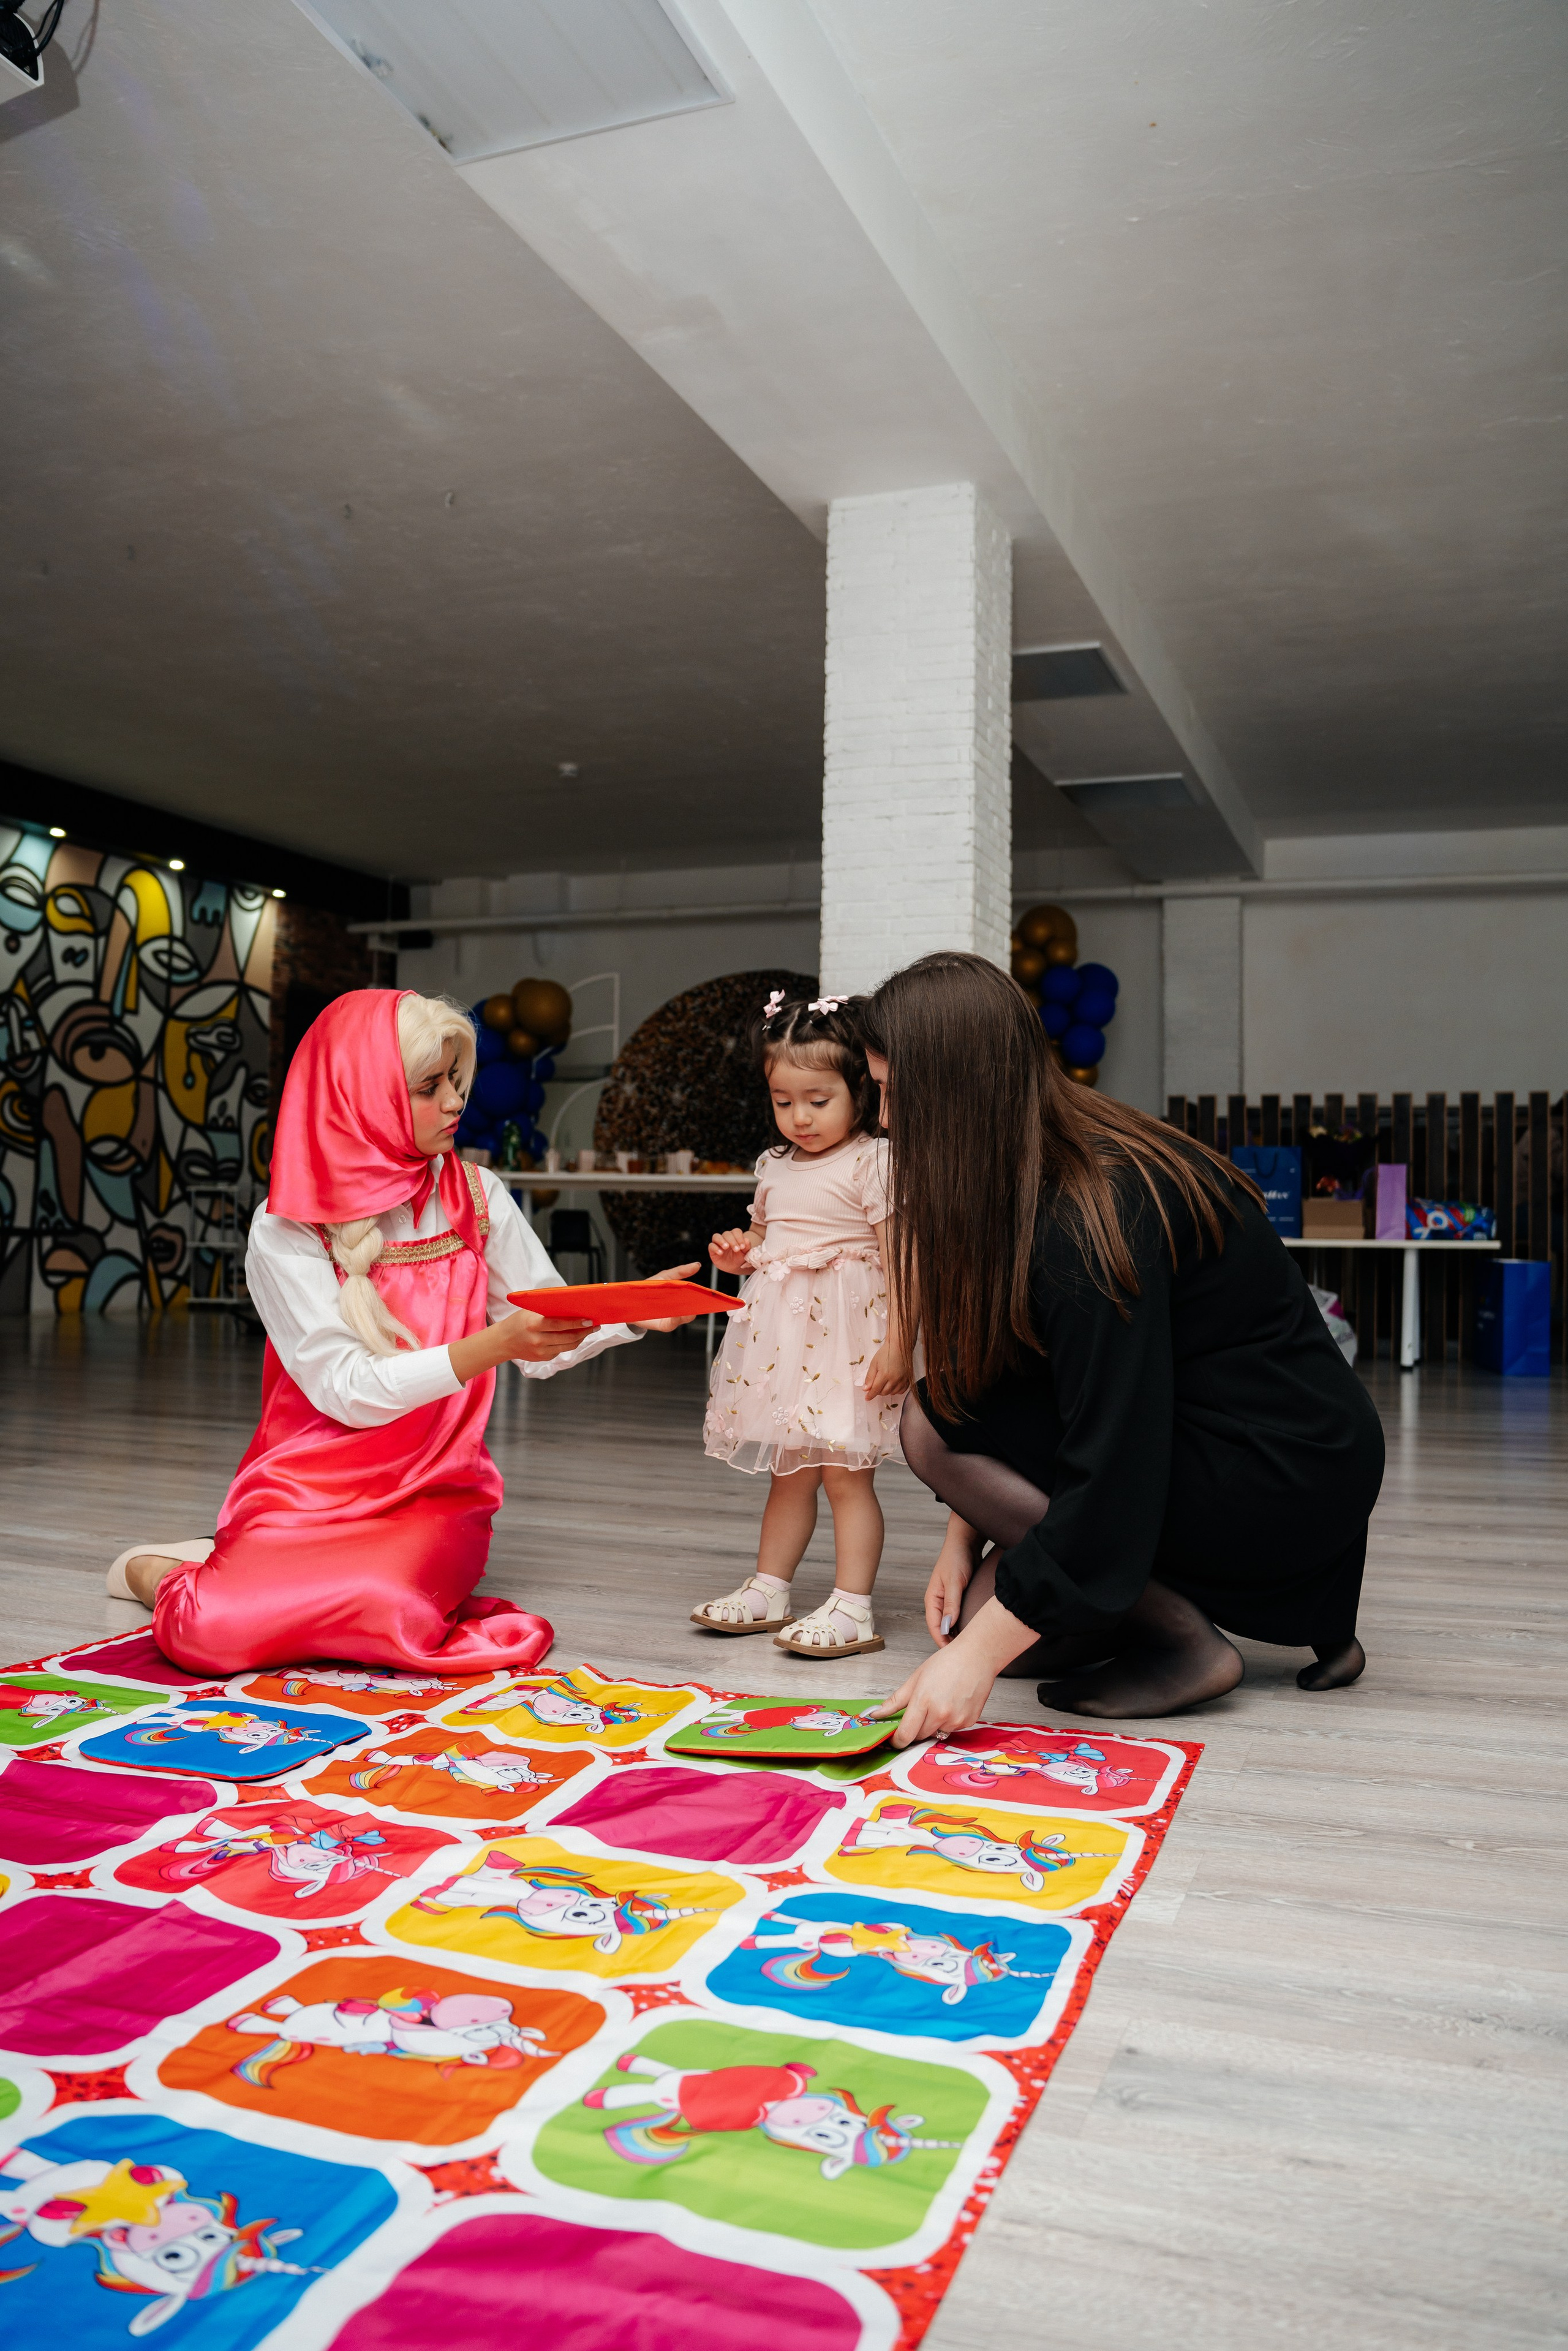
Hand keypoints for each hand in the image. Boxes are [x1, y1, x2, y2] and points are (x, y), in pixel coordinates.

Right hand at [486, 1308, 595, 1363]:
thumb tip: (571, 1305)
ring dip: (581, 1338)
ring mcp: (540, 1351)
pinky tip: (576, 1336)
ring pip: (567, 1346)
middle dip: (584, 1331)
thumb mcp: (530, 1311)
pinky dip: (570, 1343)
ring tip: (589, 1331)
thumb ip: (548, 1309)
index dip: (576, 1323)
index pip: (559, 1325)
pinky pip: (561, 1350)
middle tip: (594, 1325)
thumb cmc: (518, 1321)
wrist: (503, 1341)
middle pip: (567, 1337)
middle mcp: (537, 1340)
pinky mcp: (543, 1358)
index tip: (588, 1320)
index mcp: (533, 1324)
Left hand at [629, 1263, 704, 1332]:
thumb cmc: (648, 1288)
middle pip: (694, 1310)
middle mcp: (678, 1310)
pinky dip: (676, 1319)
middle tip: (701, 1298)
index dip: (704, 1296)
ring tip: (688, 1303)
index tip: (708, 1293)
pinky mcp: (663, 1325)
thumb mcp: (665, 1276)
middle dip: (698, 1304)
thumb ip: (681, 1271)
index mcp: (681, 1298)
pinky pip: (672, 1324)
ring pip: (686, 1317)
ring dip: (689, 1312)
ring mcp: (672, 1318)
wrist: (629, 1300)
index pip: (696, 1299)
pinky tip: (676, 1313)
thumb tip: (697, 1265)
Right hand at [709, 1228, 752, 1274]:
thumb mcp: (745, 1253)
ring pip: (716, 1236)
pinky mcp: (712, 1250)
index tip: (743, 1247)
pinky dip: (715, 1248)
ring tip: (726, 1247)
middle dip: (732, 1241)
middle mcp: (725, 1238)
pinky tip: (720, 1252)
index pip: (736, 1232)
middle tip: (736, 1249)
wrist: (734, 1267)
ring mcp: (718, 1243)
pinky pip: (711, 1246)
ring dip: (721, 1241)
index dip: (739, 1237)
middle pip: (726, 1234)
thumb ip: (747, 1247)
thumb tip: (747, 1240)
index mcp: (735, 1236)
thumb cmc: (740, 1258)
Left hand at [863, 1343, 909, 1401]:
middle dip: (877, 1391)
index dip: (870, 1395)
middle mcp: (894, 1379)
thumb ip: (870, 1377)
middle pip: (884, 1392)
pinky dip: (895, 1390)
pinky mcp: (907, 1379)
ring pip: (892, 1393)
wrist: (899, 1346)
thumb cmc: (886, 1353)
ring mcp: (902, 1380)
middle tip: (875, 1385)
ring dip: (886, 1391)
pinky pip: (901, 1391)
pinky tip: (892, 1385)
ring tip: (883, 1383)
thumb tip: (866, 1388)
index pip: (875, 1390)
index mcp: (884, 1374)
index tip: (867, 1398)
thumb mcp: (874, 1363)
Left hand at [865, 1639, 998, 1748]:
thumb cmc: (947, 1663)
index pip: (906, 1734)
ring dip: (932, 1725)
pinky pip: (952, 1730)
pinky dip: (948, 1722)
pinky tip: (951, 1704)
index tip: (894, 1740)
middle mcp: (940, 1713)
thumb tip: (876, 1714)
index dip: (897, 1740)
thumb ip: (895, 1701)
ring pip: (936, 1733)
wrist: (976, 1657)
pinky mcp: (968, 1722)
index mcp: (923, 1701)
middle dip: (915, 1728)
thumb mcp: (915, 1678)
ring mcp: (956, 1720)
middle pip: (920, 1735)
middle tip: (919, 1712)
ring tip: (938, 1703)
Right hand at [925, 1550, 973, 1646]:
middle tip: (963, 1654)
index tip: (952, 1653)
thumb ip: (951, 1604)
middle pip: (942, 1627)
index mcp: (932, 1599)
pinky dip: (963, 1624)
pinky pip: (959, 1616)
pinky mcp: (958, 1598)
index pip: (934, 1626)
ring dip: (957, 1633)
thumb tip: (947, 1627)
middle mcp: (939, 1602)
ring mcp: (949, 1600)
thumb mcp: (954, 1582)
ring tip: (969, 1646)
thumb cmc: (957, 1558)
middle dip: (950, 1641)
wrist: (966, 1542)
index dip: (942, 1641)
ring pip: (951, 1623)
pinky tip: (973, 1630)